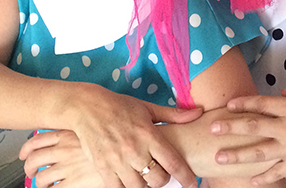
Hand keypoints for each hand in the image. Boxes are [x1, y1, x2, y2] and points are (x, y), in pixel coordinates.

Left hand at [21, 130, 124, 187]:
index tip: (24, 153)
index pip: (39, 139)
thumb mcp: (101, 126)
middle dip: (28, 166)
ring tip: (39, 184)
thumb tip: (84, 128)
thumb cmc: (119, 136)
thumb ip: (89, 128)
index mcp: (69, 134)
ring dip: (36, 182)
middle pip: (34, 158)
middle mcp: (64, 149)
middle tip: (29, 170)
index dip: (27, 148)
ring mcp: (67, 167)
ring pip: (40, 177)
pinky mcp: (73, 183)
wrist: (130, 153)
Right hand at [63, 87, 202, 187]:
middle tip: (162, 173)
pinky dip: (126, 187)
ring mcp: (118, 160)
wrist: (87, 107)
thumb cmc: (120, 106)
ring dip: (146, 185)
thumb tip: (198, 113)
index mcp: (149, 134)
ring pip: (139, 187)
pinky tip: (129, 180)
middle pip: (158, 179)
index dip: (186, 177)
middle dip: (164, 180)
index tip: (192, 184)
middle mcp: (135, 150)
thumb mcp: (147, 108)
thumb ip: (173, 114)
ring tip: (145, 176)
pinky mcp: (103, 167)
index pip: (173, 162)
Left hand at [210, 85, 285, 184]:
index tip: (229, 105)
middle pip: (253, 127)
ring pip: (258, 152)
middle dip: (230, 127)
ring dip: (237, 155)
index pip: (262, 104)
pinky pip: (275, 172)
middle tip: (212, 128)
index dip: (244, 103)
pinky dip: (263, 178)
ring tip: (220, 157)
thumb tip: (283, 92)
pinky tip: (251, 181)